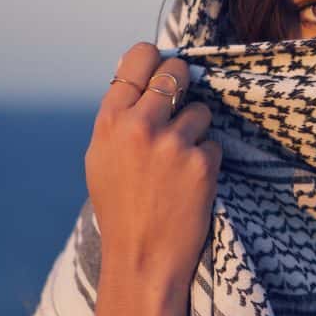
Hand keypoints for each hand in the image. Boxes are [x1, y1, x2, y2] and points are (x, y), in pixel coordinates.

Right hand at [85, 41, 220, 315]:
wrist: (141, 258)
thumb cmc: (121, 208)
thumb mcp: (102, 157)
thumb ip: (119, 117)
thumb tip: (143, 77)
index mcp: (110, 121)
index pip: (138, 57)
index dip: (155, 58)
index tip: (162, 66)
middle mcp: (139, 125)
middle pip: (176, 70)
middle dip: (184, 83)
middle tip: (181, 104)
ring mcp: (172, 142)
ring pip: (201, 109)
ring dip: (197, 130)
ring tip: (179, 162)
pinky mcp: (201, 161)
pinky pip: (213, 142)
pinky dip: (207, 159)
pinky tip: (190, 183)